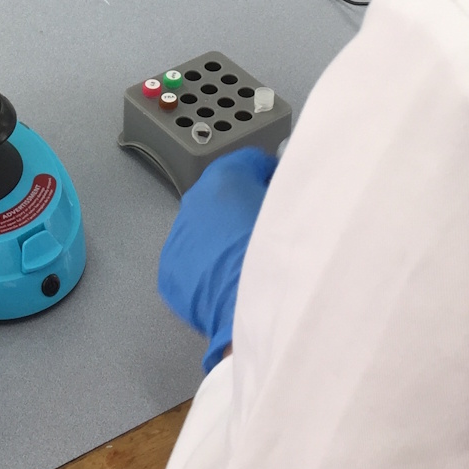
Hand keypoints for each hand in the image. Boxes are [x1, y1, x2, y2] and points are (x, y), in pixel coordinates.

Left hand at [158, 147, 277, 371]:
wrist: (255, 304)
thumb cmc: (282, 251)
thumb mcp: (298, 209)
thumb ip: (288, 192)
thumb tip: (287, 193)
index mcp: (224, 177)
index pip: (249, 164)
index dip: (270, 179)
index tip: (282, 195)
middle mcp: (193, 201)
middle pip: (220, 198)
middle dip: (240, 210)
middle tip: (266, 233)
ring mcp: (177, 238)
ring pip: (202, 232)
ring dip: (221, 241)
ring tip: (246, 263)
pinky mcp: (169, 272)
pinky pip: (190, 263)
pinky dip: (206, 270)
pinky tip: (227, 284)